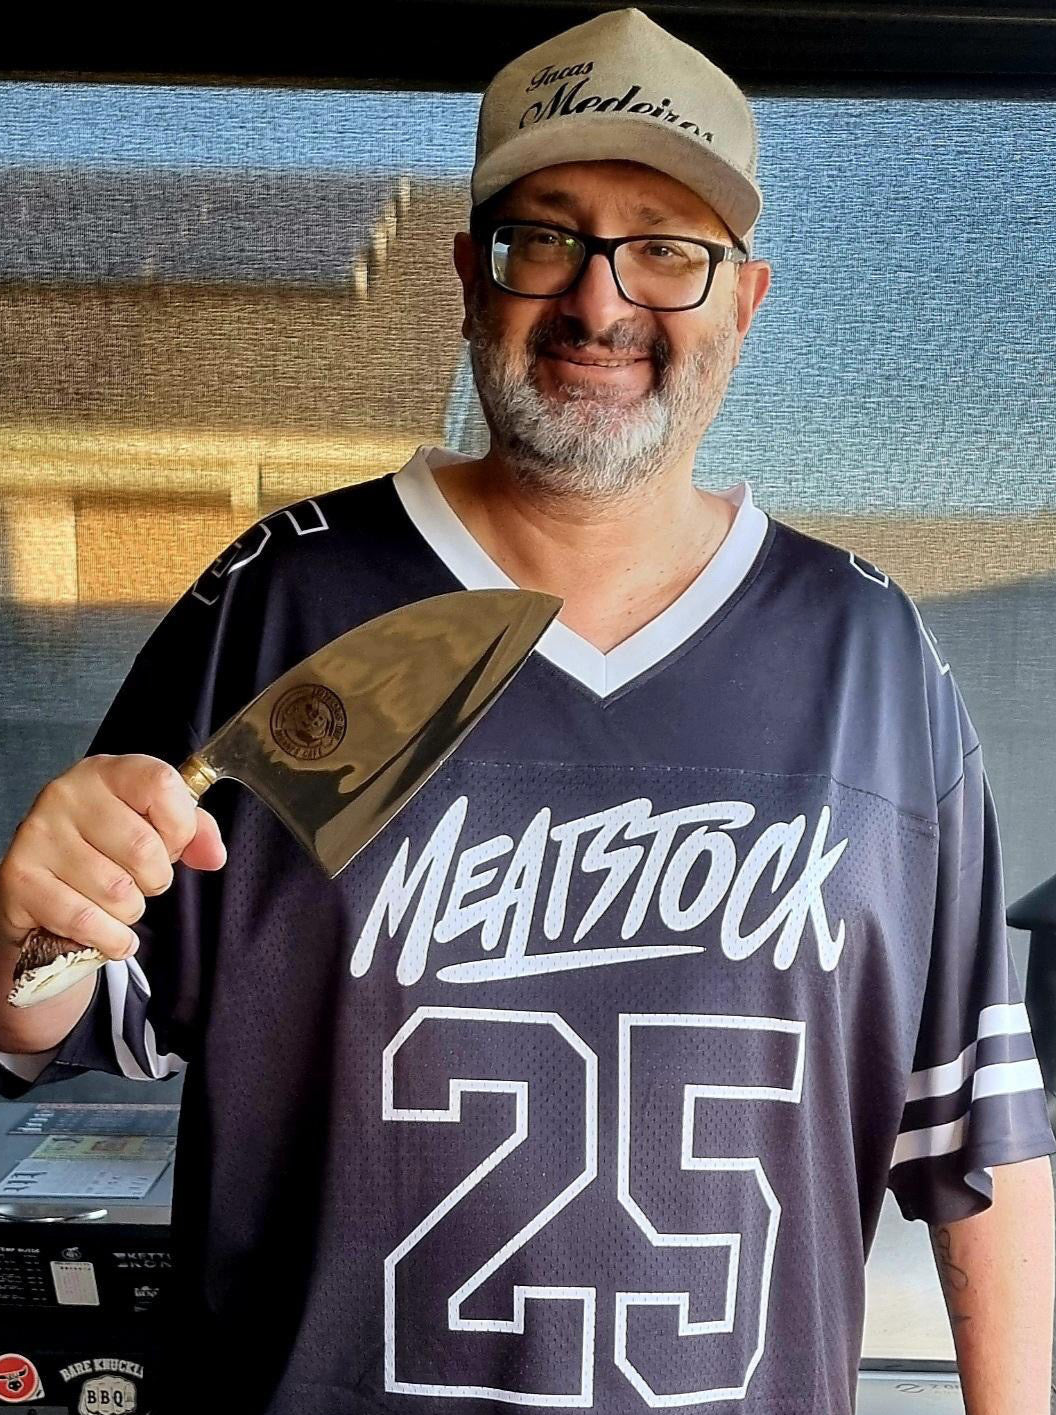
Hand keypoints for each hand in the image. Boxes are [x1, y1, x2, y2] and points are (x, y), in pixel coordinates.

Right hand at [0, 754, 225, 960]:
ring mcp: (39, 835)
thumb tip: (213, 854)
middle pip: (144, 848)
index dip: (180, 826)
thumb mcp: (155, 825)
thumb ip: (194, 832)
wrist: (45, 884)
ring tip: (116, 900)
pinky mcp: (20, 879)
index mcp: (107, 772)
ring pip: (118, 892)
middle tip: (140, 879)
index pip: (161, 785)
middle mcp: (67, 794)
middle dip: (156, 879)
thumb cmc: (107, 848)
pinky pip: (86, 921)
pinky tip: (109, 933)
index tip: (172, 842)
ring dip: (131, 911)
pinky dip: (110, 938)